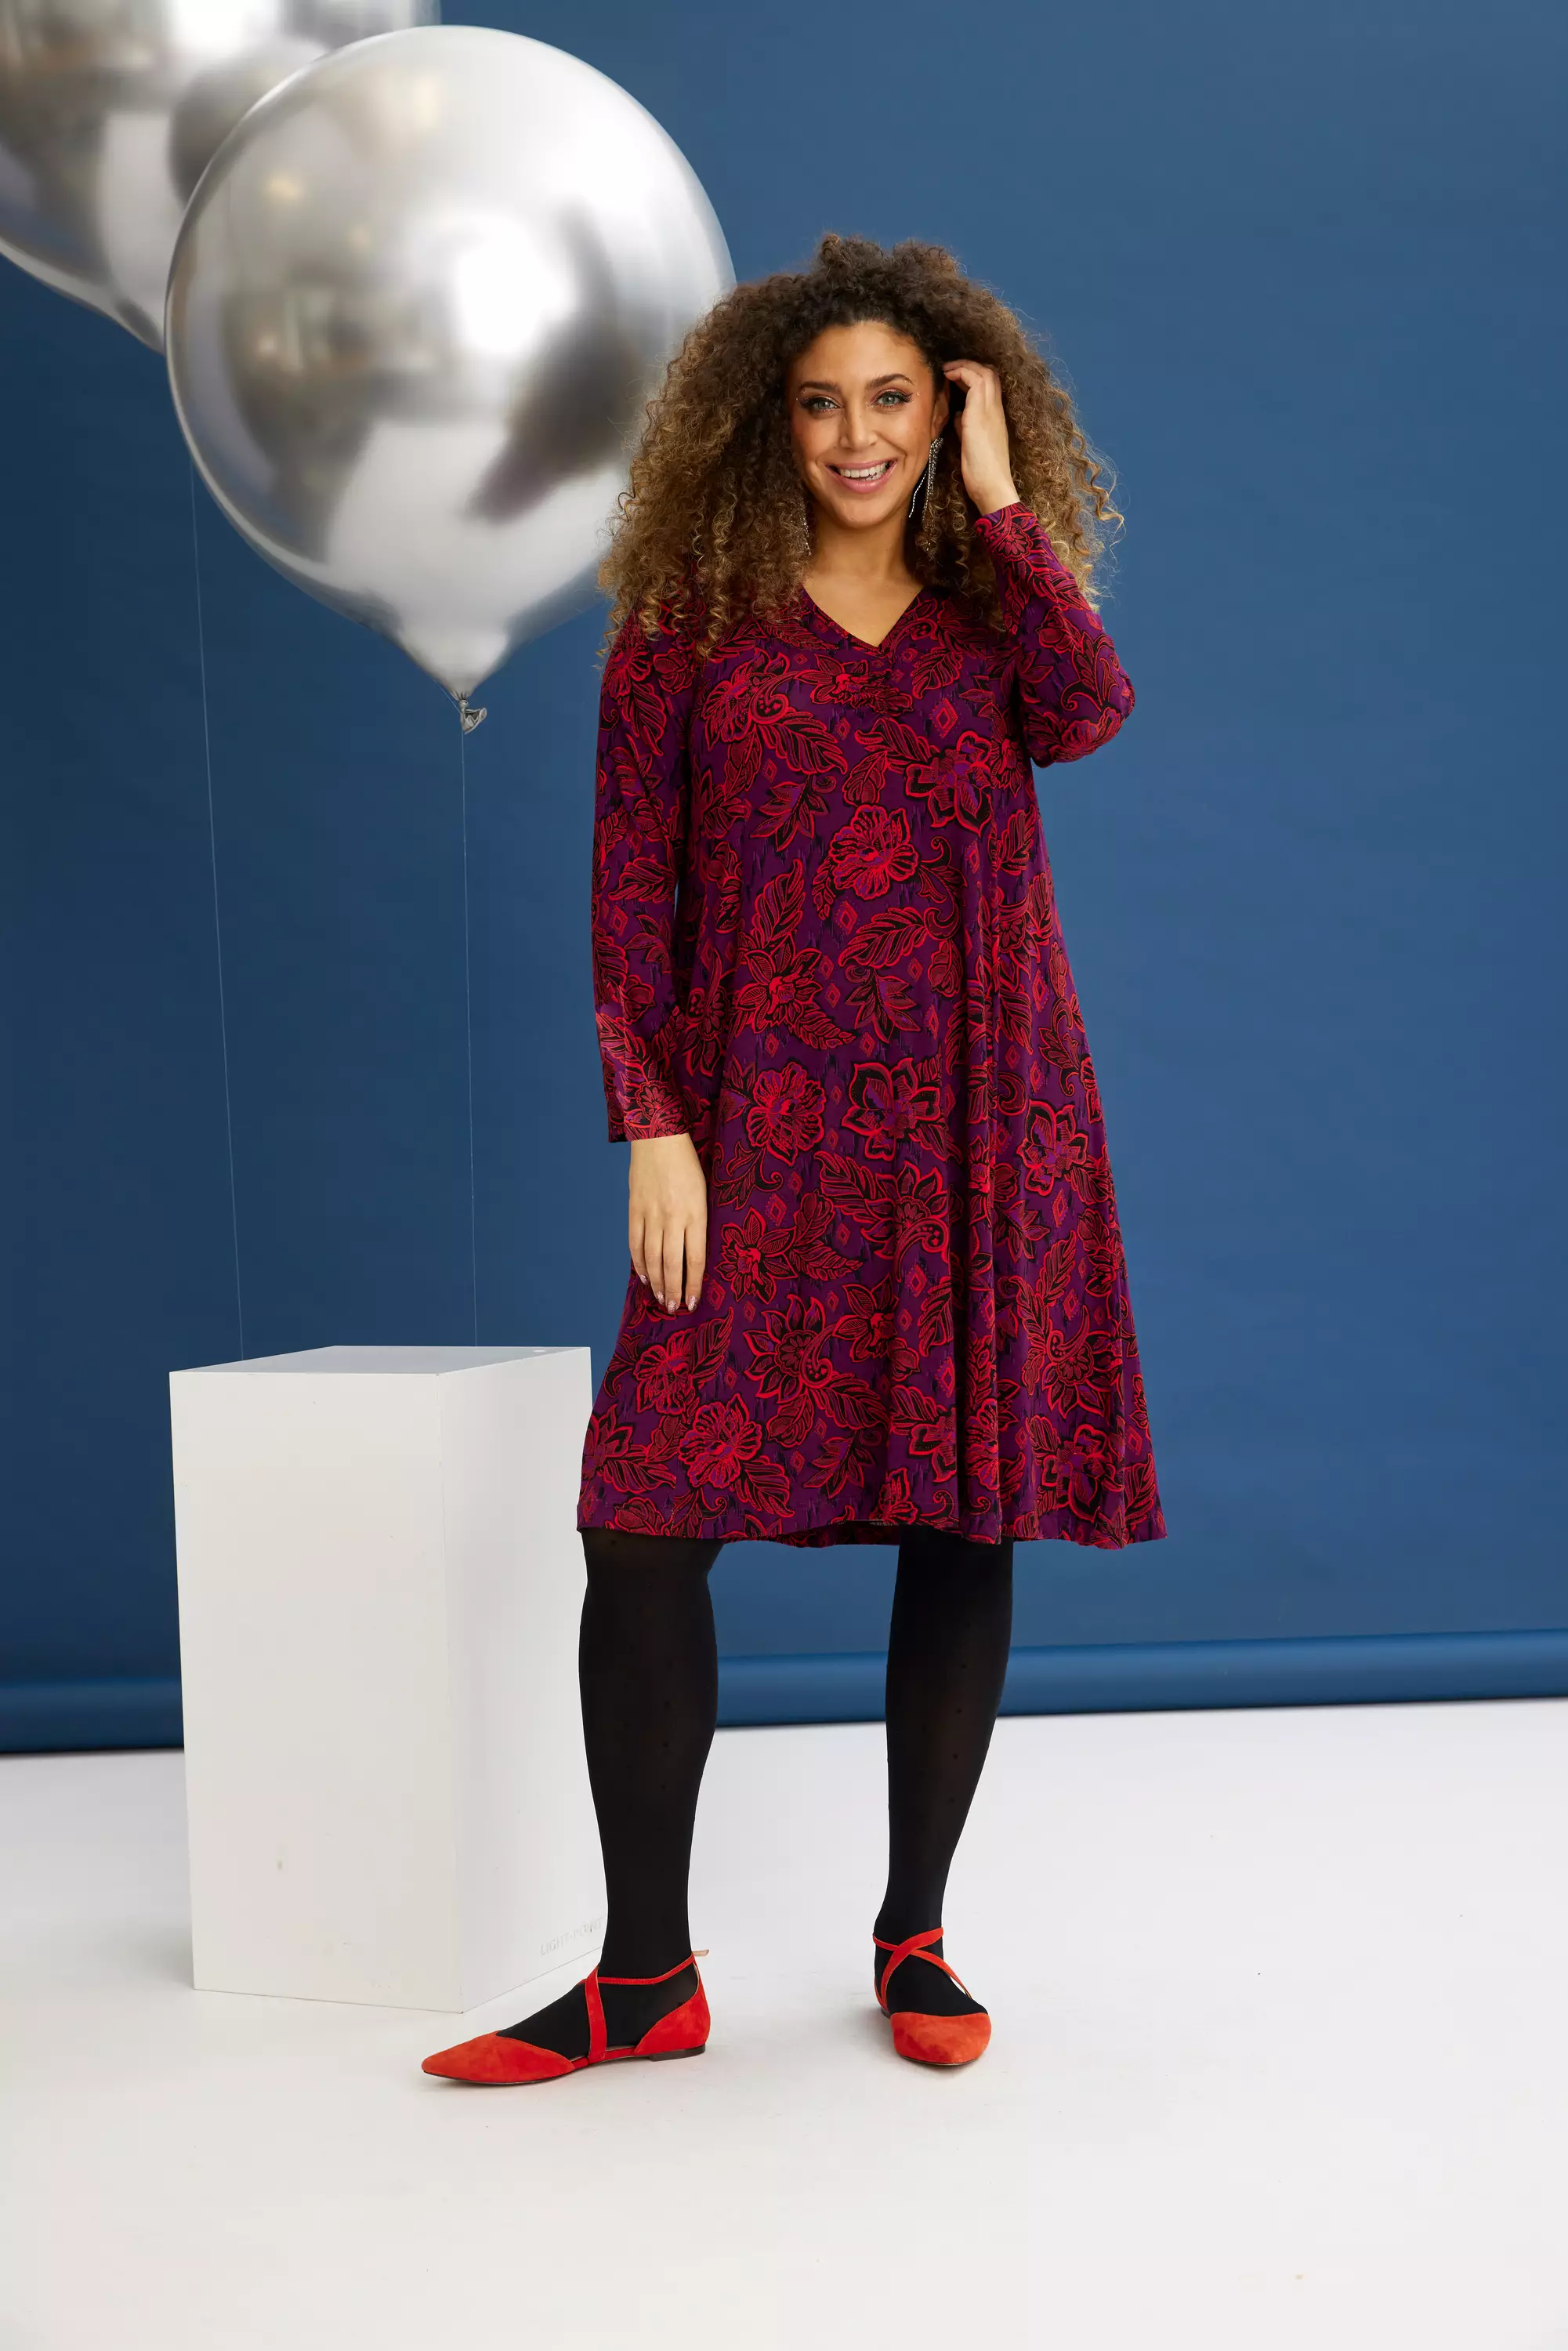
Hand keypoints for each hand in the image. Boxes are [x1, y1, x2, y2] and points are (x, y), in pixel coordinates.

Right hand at [628, 1132, 706, 1310]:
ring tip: (660, 1299)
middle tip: (674, 1308)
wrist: (660, 1138)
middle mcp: (673, 1217)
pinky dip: (638, 1262)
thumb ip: (698, 1222)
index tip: (693, 1302)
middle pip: (672, 1264)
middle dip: (673, 1291)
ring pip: (652, 1258)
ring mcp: (651, 1214)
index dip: (693, 1285)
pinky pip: (635, 1242)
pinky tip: (643, 1275)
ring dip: (656, 1282)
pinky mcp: (635, 1209)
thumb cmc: (688, 1165)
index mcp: (696, 1214)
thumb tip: (692, 1254)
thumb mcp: (703, 1193)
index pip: (694, 1259)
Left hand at [942, 360, 1017, 515]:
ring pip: (984, 371)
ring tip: (947, 369)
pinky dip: (960, 372)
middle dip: (970, 366)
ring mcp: (990, 409)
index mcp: (995, 416)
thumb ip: (965, 426)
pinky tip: (947, 375)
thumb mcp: (970, 442)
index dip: (973, 376)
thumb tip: (956, 415)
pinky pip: (974, 379)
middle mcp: (996, 409)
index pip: (989, 385)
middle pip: (990, 373)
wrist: (991, 485)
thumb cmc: (981, 471)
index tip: (955, 378)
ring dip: (964, 366)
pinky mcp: (980, 412)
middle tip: (950, 368)